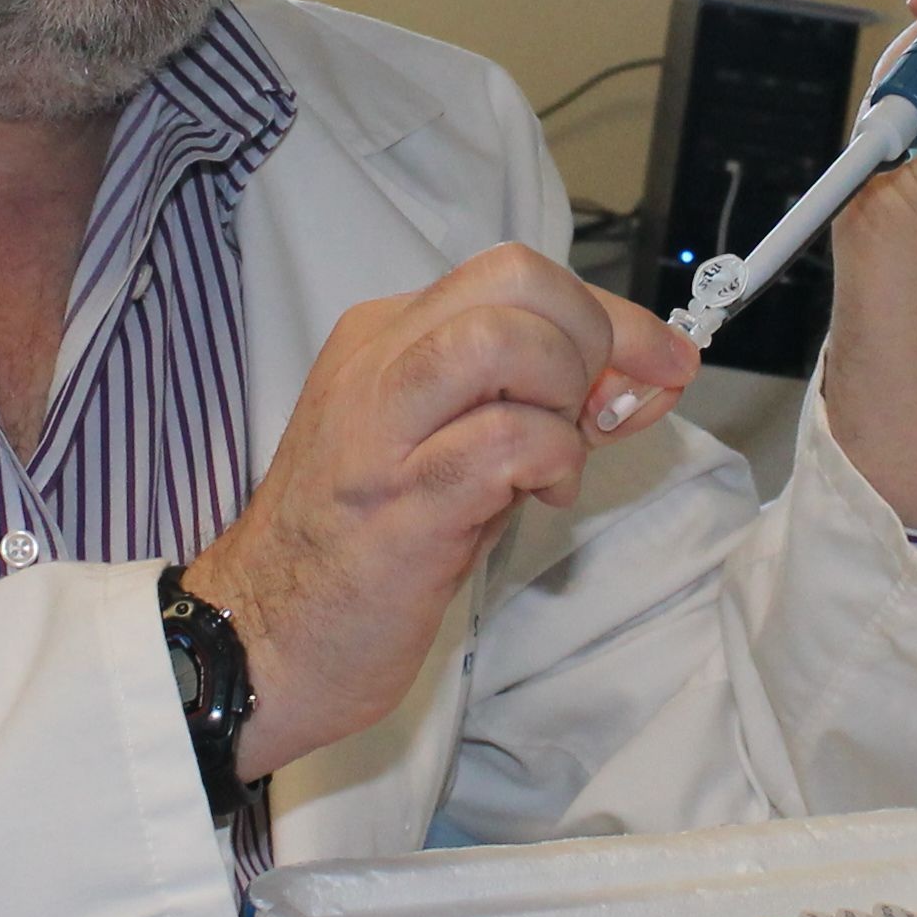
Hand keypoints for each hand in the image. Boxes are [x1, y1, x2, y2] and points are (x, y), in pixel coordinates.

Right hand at [184, 243, 695, 778]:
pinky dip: (552, 460)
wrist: (257, 642)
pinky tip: (534, 499)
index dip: (610, 314)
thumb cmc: (358, 553)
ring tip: (549, 464)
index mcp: (383, 336)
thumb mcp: (441, 450)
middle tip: (593, 417)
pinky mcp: (402, 499)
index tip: (659, 364)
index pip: (515, 274)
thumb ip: (526, 404)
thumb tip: (635, 380)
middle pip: (517, 278)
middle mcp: (377, 361)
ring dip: (564, 397)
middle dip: (594, 337)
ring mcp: (382, 426)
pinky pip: (511, 437)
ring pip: (509, 338)